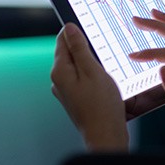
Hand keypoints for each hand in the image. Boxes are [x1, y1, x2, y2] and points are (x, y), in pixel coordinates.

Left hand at [50, 23, 129, 150]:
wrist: (105, 136)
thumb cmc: (101, 106)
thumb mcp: (92, 70)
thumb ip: (79, 48)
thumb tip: (69, 28)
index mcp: (59, 71)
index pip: (63, 39)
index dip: (77, 32)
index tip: (92, 32)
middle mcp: (58, 80)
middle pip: (69, 52)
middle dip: (85, 49)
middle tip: (103, 54)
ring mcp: (66, 90)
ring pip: (77, 65)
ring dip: (90, 63)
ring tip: (105, 71)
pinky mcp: (75, 97)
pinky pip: (81, 78)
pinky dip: (92, 75)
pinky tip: (103, 82)